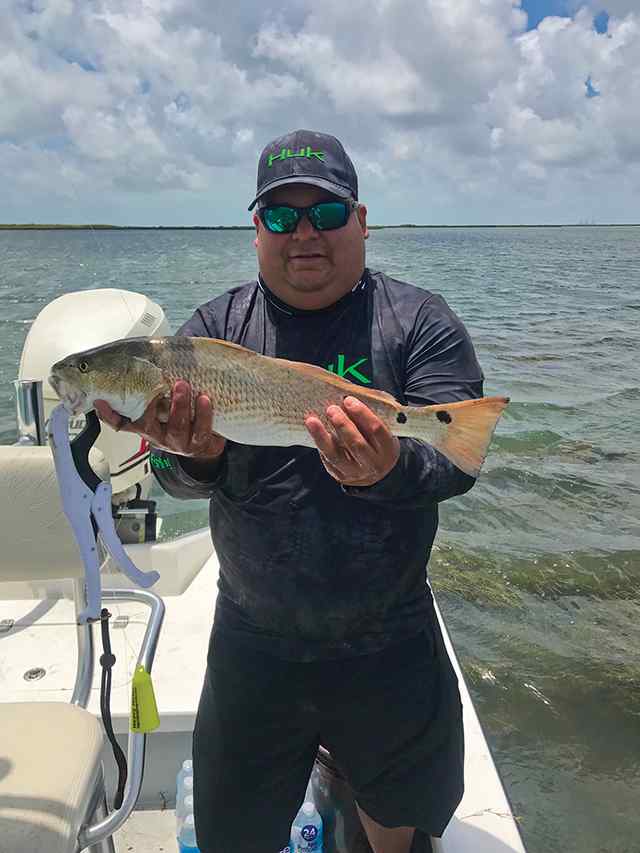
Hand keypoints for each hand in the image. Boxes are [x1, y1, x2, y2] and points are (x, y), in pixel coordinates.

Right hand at [94, 380, 225, 458]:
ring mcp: (177, 440)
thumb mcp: (163, 397)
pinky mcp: (197, 443)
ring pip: (176, 427)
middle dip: (151, 404)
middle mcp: (157, 433)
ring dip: (180, 405)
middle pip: (147, 424)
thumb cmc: (182, 412)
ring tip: (183, 385)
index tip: (100, 401)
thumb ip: (150, 380)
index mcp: (144, 422)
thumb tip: (139, 352)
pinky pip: (200, 431)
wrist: (207, 439)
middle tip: (160, 385)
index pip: (119, 421)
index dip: (108, 414)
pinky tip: (205, 399)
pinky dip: (203, 414)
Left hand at [305, 396, 399, 486]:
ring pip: (336, 455)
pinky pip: (328, 460)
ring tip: (312, 420)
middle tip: (331, 409)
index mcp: (387, 449)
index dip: (362, 414)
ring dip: (322, 436)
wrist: (377, 472)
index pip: (376, 430)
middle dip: (342, 425)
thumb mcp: (383, 432)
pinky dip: (320, 444)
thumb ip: (368, 418)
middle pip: (356, 444)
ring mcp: (356, 472)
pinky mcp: (341, 475)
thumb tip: (345, 399)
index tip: (348, 400)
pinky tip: (314, 432)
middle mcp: (373, 464)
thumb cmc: (377, 443)